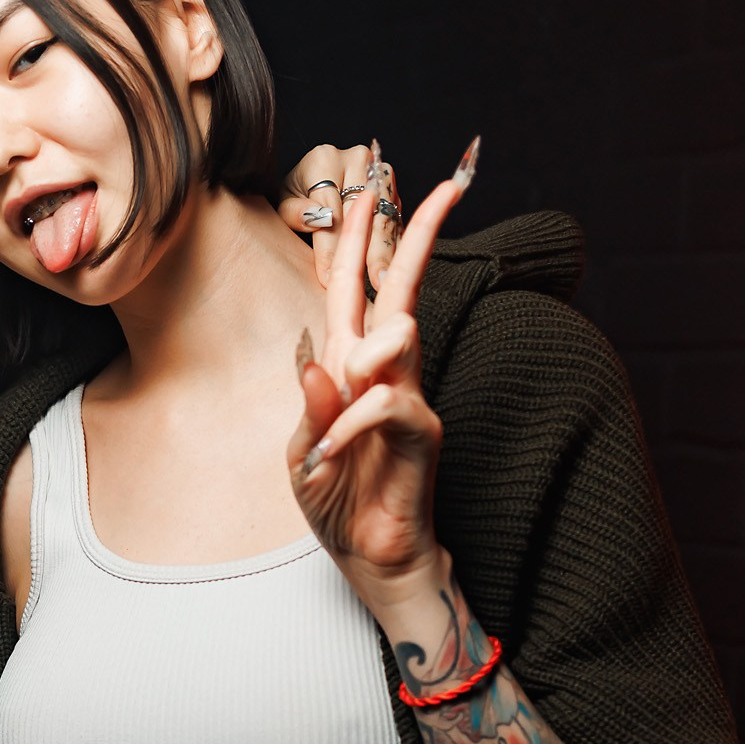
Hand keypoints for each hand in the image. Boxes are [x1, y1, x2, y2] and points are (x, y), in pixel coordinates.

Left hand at [277, 140, 401, 290]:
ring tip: (384, 279)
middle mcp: (357, 160)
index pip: (332, 208)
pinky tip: (392, 270)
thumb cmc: (294, 202)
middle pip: (365, 211)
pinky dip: (395, 248)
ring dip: (387, 251)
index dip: (330, 247)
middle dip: (365, 251)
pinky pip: (397, 222)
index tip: (330, 276)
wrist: (308, 192)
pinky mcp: (393, 193)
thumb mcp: (283, 207)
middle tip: (368, 282)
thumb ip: (294, 213)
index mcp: (325, 159)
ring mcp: (379, 175)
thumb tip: (315, 216)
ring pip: (386, 217)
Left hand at [286, 138, 478, 611]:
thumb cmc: (340, 500)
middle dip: (417, 235)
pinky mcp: (422, 433)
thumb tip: (312, 356)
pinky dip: (348, 424)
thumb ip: (309, 405)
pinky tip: (329, 455)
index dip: (360, 239)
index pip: (356, 289)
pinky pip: (386, 404)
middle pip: (402, 288)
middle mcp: (384, 373)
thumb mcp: (303, 450)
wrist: (370, 558)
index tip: (372, 186)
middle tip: (441, 187)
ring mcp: (408, 398)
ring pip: (397, 336)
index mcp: (349, 367)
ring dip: (360, 360)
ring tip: (332, 418)